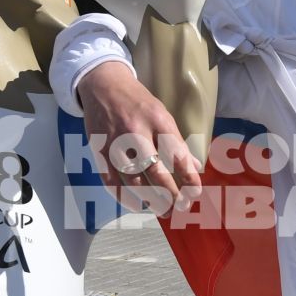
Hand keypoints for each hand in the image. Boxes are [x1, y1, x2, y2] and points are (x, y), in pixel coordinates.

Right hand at [77, 63, 200, 209]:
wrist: (103, 85)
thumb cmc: (137, 102)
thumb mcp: (162, 114)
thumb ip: (177, 141)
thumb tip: (195, 167)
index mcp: (157, 120)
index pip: (177, 154)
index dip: (189, 177)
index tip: (195, 192)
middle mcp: (136, 132)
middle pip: (156, 171)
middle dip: (171, 194)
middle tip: (180, 207)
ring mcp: (115, 143)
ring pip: (133, 180)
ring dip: (149, 200)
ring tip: (162, 210)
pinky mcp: (99, 151)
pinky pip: (111, 181)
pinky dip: (124, 197)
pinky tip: (137, 204)